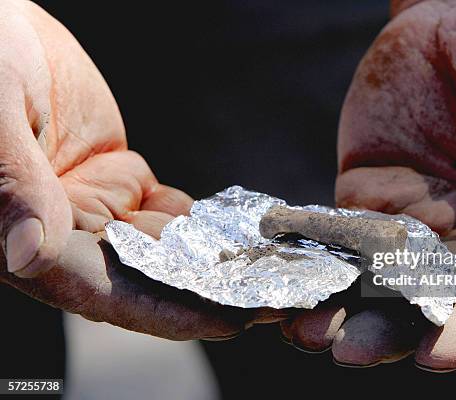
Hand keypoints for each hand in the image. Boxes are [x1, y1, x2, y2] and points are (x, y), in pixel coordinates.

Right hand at [0, 0, 282, 338]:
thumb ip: (11, 181)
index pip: (98, 288)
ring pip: (166, 246)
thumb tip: (28, 253)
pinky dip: (210, 221)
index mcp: (19, 234)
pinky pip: (169, 210)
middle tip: (276, 298)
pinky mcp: (118, 179)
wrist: (3, 27)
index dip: (164, 310)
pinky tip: (250, 229)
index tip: (226, 321)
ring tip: (278, 268)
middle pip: (146, 277)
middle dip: (211, 292)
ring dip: (219, 261)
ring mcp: (96, 207)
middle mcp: (63, 233)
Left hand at [281, 0, 455, 368]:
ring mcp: (422, 218)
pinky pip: (345, 233)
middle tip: (349, 351)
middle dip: (394, 328)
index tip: (439, 352)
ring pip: (383, 276)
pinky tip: (288, 275)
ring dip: (347, 305)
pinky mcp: (374, 194)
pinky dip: (320, 256)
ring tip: (305, 330)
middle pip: (437, 297)